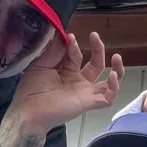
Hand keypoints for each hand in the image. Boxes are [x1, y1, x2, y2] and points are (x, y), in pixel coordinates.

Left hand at [0, 32, 124, 146]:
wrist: (29, 112)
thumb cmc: (31, 91)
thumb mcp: (41, 65)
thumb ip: (54, 51)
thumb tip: (64, 35)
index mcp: (66, 72)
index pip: (77, 55)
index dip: (74, 45)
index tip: (68, 37)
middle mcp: (78, 82)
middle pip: (96, 64)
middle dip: (98, 49)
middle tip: (95, 36)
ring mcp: (85, 93)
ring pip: (108, 83)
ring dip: (116, 69)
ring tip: (117, 56)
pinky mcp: (88, 103)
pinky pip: (108, 98)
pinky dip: (114, 87)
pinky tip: (112, 75)